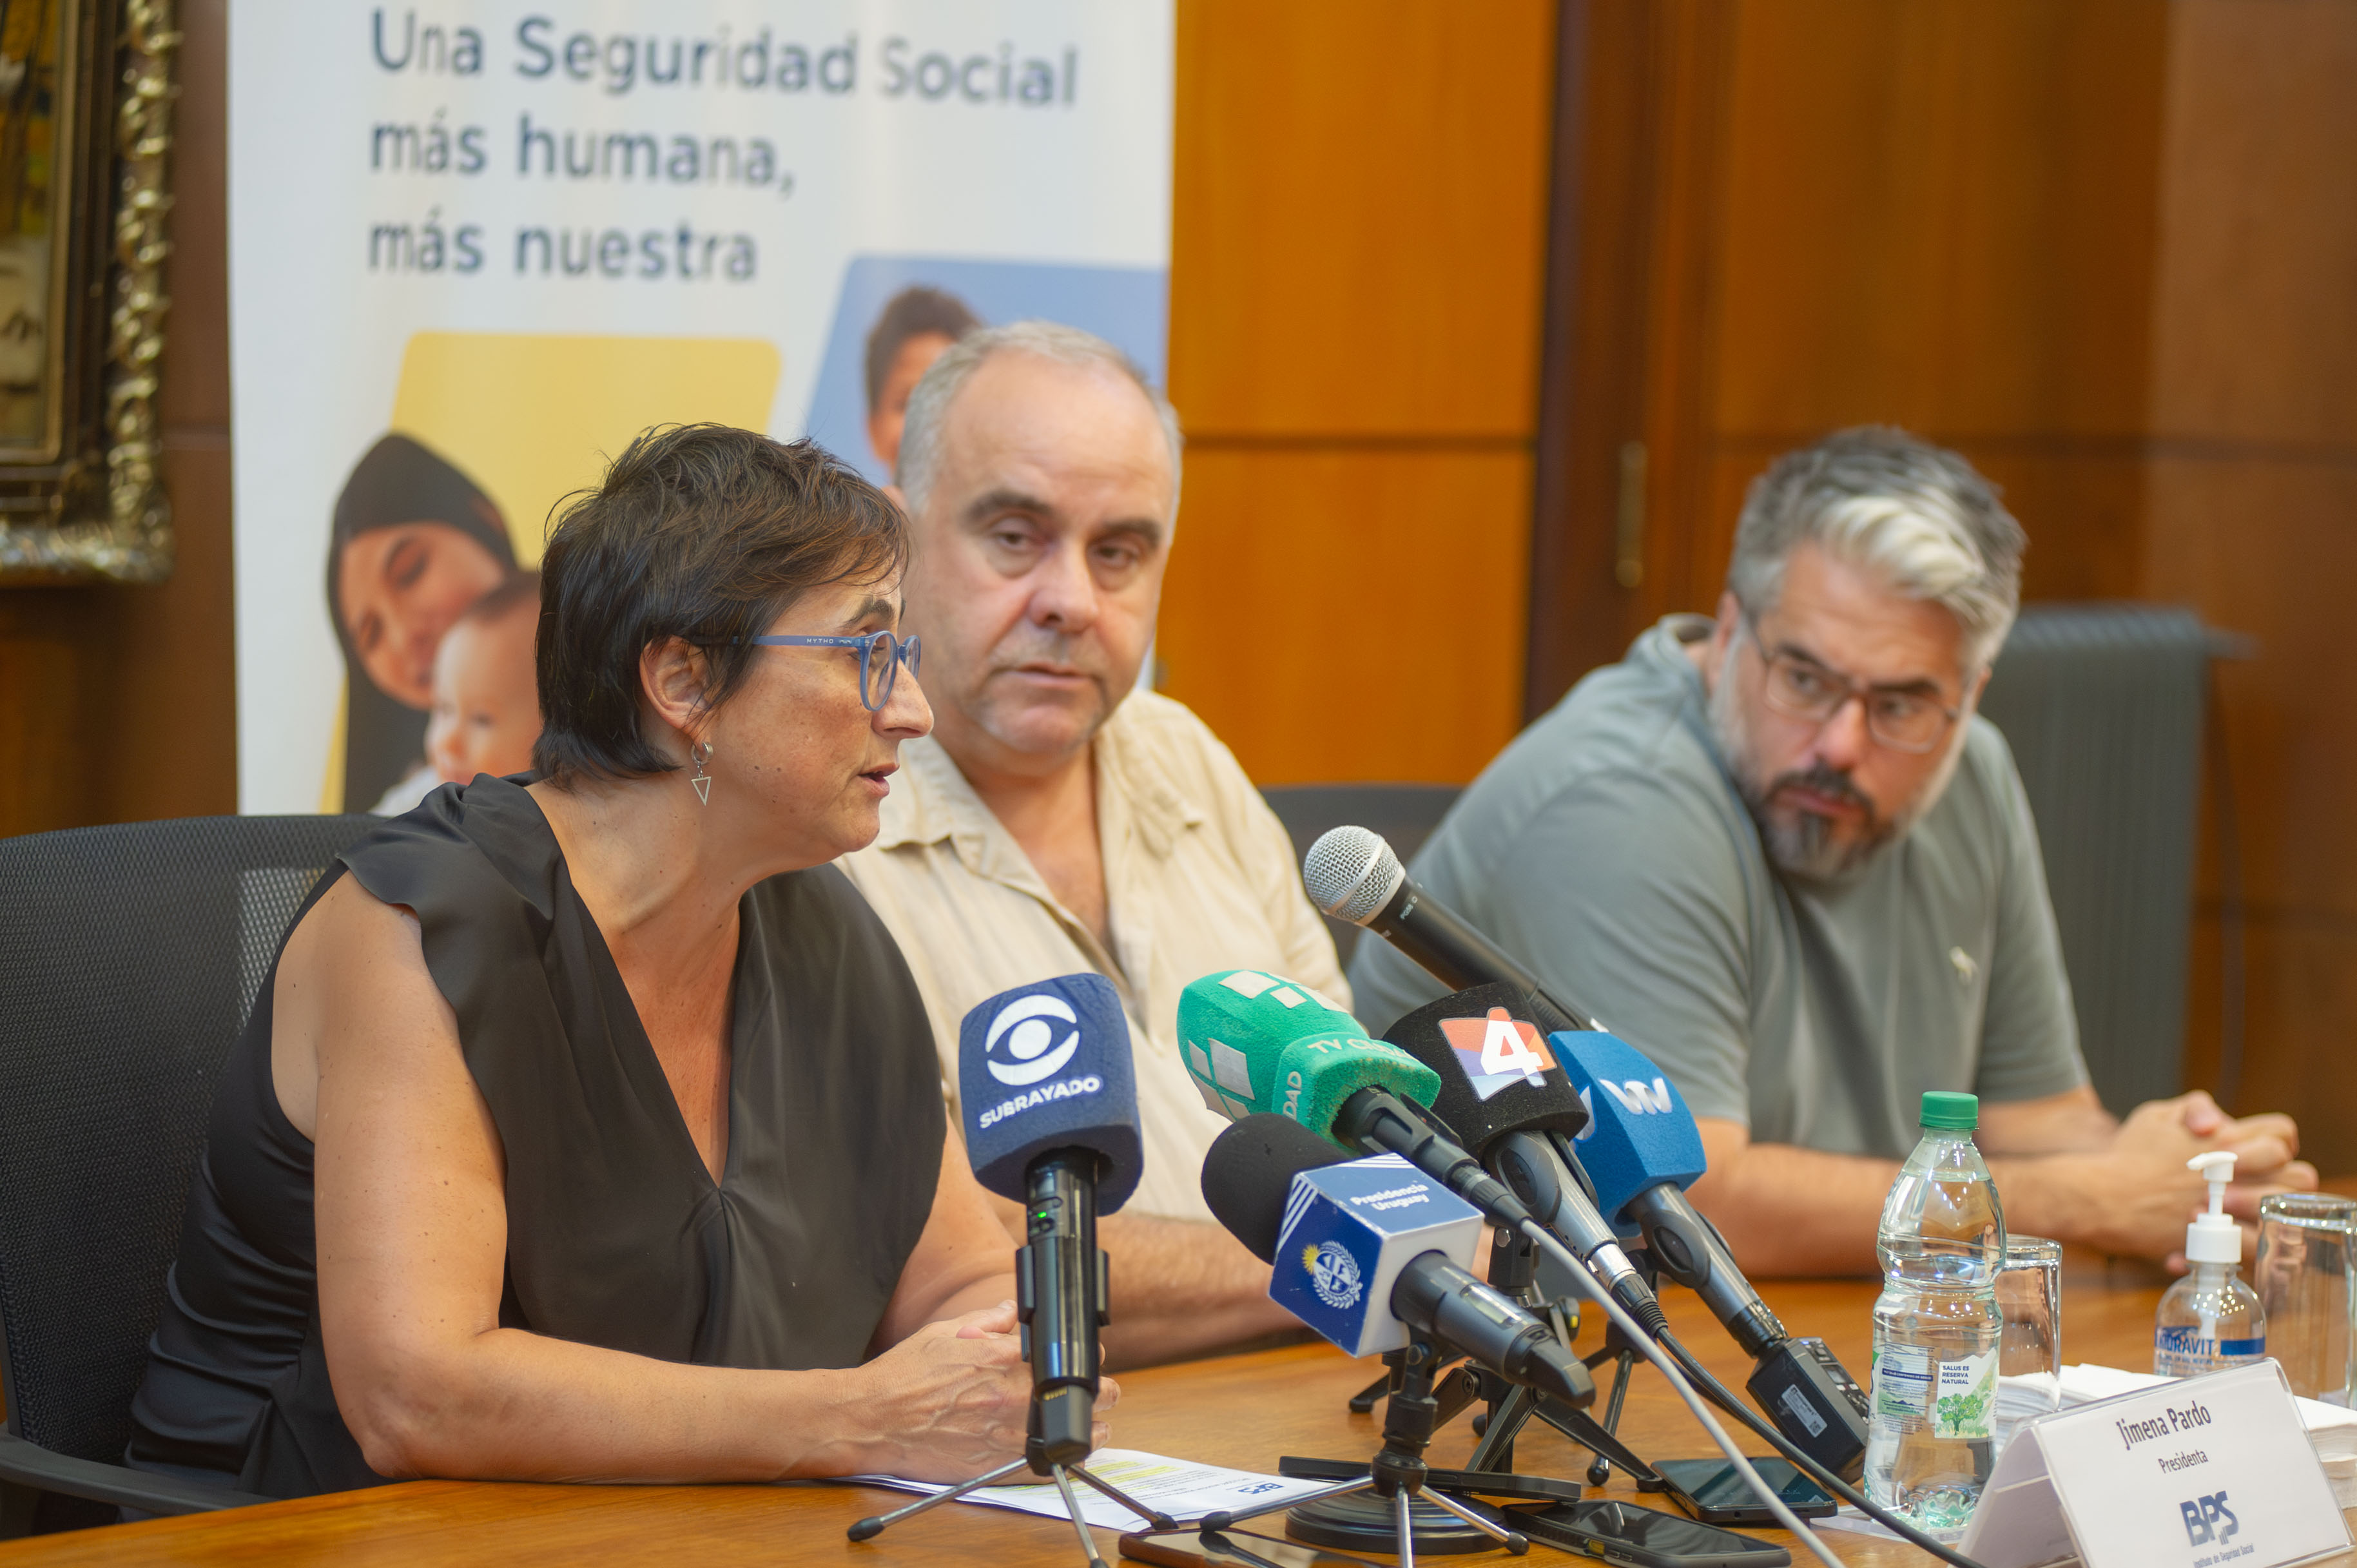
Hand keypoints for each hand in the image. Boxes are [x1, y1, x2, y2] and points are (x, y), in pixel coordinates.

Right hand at [851, 1302, 1119, 1481]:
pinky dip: (1065, 1458)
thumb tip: (1012, 1312)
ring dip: (1092, 1426)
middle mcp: (1009, 1395)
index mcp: (1001, 1357)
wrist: (873, 1419)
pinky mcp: (994, 1464)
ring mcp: (1005, 1433)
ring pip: (1074, 1432)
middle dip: (1100, 1390)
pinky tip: (1072, 1452)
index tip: (1089, 1359)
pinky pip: (1046, 1465)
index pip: (1067, 1355)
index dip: (1086, 1357)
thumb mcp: (946, 1332)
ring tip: (1099, 1423)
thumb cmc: (904, 1375)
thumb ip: (988, 1320)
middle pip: (1082, 1394)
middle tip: (1104, 1390)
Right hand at [2061, 1095, 2315, 1266]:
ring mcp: (2229, 1206)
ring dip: (2270, 1212)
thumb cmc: (2127, 1155)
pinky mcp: (2218, 1237)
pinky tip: (2229, 1238)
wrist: (2101, 1197)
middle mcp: (2234, 1171)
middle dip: (2285, 1179)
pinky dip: (2248, 1244)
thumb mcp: (2156, 1115)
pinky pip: (2256, 1245)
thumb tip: (2217, 1121)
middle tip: (2258, 1186)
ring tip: (2246, 1214)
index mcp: (2224, 1138)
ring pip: (2282, 1212)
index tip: (2261, 1157)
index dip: (2278, 1144)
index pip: (2281, 1133)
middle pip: (2298, 1175)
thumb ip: (2195, 1107)